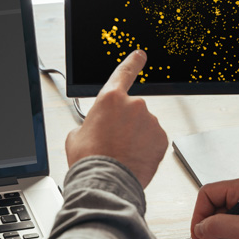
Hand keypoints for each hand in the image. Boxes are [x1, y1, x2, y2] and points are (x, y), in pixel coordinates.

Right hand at [65, 50, 167, 187]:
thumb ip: (90, 122)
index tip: (140, 55)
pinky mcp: (161, 138)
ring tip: (122, 154)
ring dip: (136, 137)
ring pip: (144, 126)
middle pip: (132, 109)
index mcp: (110, 98)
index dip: (133, 62)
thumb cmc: (90, 160)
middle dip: (125, 123)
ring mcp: (150, 121)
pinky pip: (154, 139)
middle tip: (113, 142)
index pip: (124, 72)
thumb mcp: (77, 135)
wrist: (106, 182)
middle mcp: (134, 105)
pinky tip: (134, 158)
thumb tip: (95, 127)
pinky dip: (146, 148)